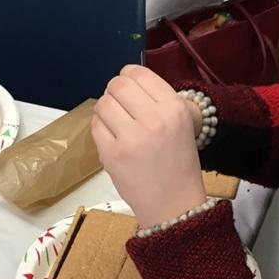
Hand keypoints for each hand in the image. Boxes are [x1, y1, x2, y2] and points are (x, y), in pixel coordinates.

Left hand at [91, 65, 206, 229]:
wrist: (174, 204)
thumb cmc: (178, 162)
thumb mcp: (183, 122)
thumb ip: (159, 99)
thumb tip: (128, 80)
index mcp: (174, 108)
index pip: (140, 73)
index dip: (129, 75)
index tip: (129, 85)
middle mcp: (154, 119)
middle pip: (118, 84)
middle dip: (115, 90)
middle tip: (119, 102)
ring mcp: (131, 138)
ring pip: (104, 103)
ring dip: (106, 108)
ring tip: (115, 120)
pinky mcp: (112, 155)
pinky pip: (95, 126)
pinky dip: (100, 126)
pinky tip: (111, 134)